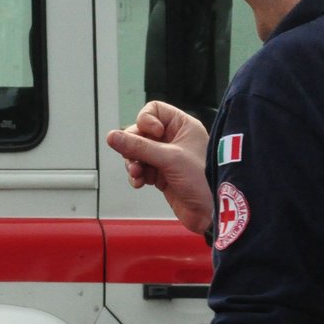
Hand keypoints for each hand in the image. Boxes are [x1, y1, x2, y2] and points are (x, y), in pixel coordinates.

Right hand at [106, 101, 212, 233]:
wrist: (211, 213)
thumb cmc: (203, 181)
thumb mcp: (169, 159)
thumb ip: (139, 146)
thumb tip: (112, 136)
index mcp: (183, 126)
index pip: (154, 110)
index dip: (146, 121)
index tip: (150, 134)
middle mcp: (174, 139)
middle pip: (141, 133)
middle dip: (134, 147)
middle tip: (134, 159)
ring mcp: (167, 158)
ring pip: (138, 152)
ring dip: (133, 163)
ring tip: (137, 174)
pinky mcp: (162, 175)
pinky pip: (142, 169)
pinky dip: (137, 175)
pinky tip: (140, 183)